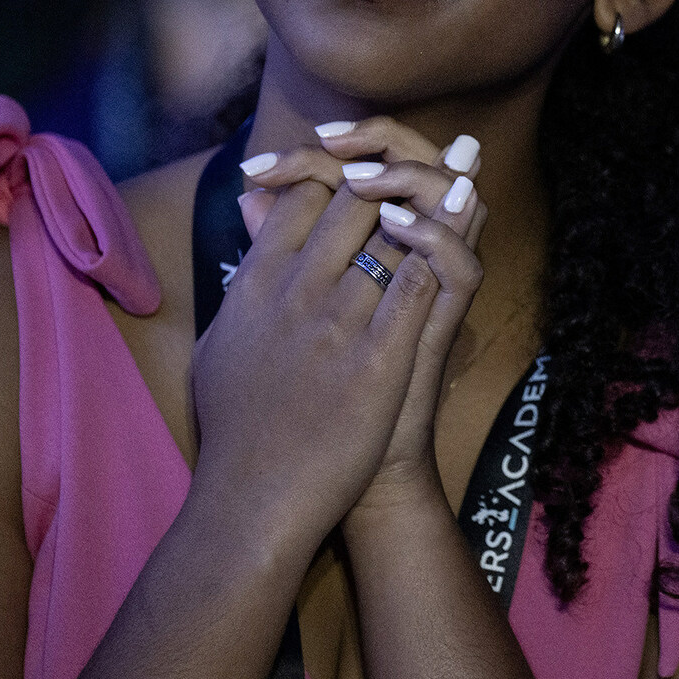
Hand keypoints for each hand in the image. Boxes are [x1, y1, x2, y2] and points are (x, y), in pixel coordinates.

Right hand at [180, 144, 447, 551]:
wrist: (255, 501)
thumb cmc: (234, 426)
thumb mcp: (222, 341)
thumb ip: (240, 273)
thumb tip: (249, 211)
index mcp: (255, 283)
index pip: (304, 195)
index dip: (339, 178)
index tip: (365, 185)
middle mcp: (295, 293)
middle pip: (353, 201)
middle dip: (388, 184)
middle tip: (417, 181)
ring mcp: (338, 324)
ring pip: (392, 234)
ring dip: (426, 209)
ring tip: (456, 187)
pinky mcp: (379, 360)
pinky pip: (418, 285)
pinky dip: (440, 253)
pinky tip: (456, 241)